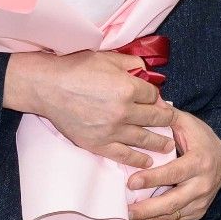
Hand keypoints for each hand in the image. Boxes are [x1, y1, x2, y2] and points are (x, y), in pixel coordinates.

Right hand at [3, 50, 174, 167]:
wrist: (48, 87)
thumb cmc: (76, 68)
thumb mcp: (108, 58)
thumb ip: (132, 64)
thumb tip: (147, 71)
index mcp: (128, 88)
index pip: (153, 96)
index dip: (157, 98)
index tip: (158, 102)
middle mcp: (124, 111)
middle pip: (154, 118)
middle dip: (165, 120)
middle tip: (172, 123)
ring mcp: (111, 130)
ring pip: (143, 138)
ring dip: (158, 142)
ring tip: (167, 146)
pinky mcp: (98, 144)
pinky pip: (123, 155)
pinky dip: (138, 159)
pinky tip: (147, 161)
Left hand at [125, 109, 220, 219]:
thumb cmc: (202, 140)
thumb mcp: (188, 124)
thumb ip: (167, 117)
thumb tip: (147, 106)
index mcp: (200, 161)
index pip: (174, 173)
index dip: (152, 179)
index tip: (131, 182)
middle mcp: (203, 185)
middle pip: (173, 202)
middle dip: (147, 209)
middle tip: (125, 210)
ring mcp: (202, 201)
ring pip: (172, 215)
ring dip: (148, 218)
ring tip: (127, 216)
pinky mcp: (198, 212)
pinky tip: (140, 218)